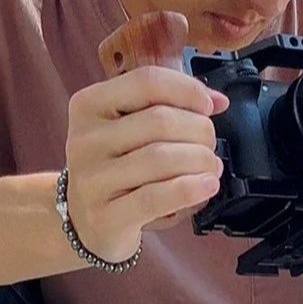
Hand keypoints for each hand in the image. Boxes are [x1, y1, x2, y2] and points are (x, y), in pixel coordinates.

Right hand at [64, 65, 229, 263]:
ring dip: (200, 161)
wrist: (87, 221)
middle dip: (200, 131)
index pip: (147, 82)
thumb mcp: (129, 130)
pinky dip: (191, 189)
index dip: (188, 91)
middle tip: (210, 145)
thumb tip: (217, 100)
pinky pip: (157, 198)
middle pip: (160, 121)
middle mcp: (85, 140)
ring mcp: (92, 180)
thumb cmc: (117, 169)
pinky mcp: (105, 217)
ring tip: (210, 167)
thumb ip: (168, 107)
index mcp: (89, 106)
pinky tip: (207, 185)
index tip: (208, 107)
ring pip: (162, 158)